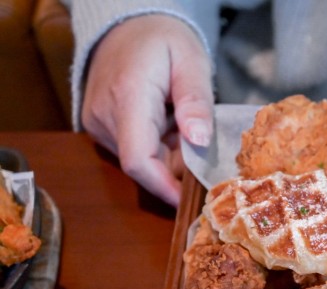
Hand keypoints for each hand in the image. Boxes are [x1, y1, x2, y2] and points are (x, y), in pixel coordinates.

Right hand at [81, 14, 213, 205]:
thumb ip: (195, 102)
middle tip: (204, 143)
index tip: (194, 200)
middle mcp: (104, 116)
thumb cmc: (163, 40)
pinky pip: (135, 151)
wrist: (127, 25)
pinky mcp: (100, 128)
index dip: (166, 188)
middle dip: (179, 166)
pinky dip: (159, 146)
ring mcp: (98, 124)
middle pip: (146, 165)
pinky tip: (167, 122)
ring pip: (142, 160)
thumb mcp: (191, 62)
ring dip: (170, 153)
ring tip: (182, 121)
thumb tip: (199, 140)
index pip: (139, 160)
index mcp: (127, 98)